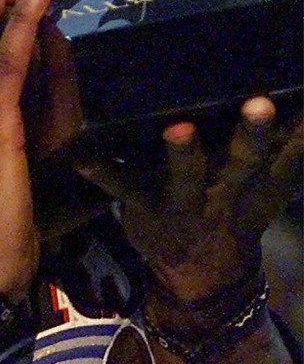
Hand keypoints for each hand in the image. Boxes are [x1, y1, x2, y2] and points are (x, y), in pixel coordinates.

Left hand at [74, 98, 302, 298]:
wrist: (204, 268)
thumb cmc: (239, 206)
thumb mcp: (275, 183)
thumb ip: (291, 146)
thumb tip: (301, 95)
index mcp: (260, 179)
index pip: (287, 152)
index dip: (298, 129)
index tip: (299, 99)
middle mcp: (227, 189)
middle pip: (245, 160)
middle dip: (253, 134)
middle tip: (261, 103)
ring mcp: (185, 201)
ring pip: (187, 178)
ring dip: (183, 154)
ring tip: (180, 128)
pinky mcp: (145, 206)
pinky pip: (122, 188)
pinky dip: (101, 172)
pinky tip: (80, 155)